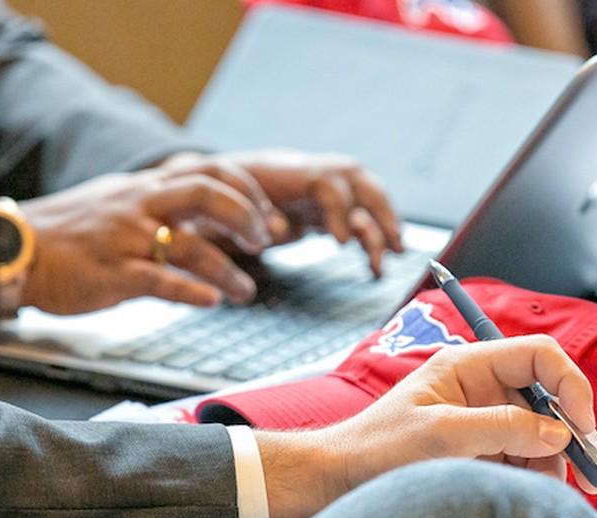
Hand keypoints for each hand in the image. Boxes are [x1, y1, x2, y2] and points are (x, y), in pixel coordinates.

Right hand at [19, 168, 273, 313]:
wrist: (13, 249)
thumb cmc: (69, 234)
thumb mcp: (118, 204)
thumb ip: (160, 207)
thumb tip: (206, 217)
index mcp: (144, 187)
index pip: (208, 171)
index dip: (247, 191)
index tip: (268, 216)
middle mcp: (139, 205)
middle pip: (207, 193)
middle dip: (247, 217)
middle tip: (266, 242)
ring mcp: (126, 238)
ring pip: (191, 245)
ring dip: (227, 271)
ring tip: (245, 293)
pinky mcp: (112, 274)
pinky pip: (160, 281)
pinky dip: (191, 292)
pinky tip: (211, 303)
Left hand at [161, 150, 402, 276]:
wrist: (199, 189)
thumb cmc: (204, 201)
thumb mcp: (216, 208)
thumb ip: (243, 216)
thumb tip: (275, 229)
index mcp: (284, 172)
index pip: (326, 181)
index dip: (338, 208)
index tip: (340, 241)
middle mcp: (306, 175)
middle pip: (358, 181)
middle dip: (381, 211)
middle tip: (394, 244)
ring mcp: (315, 191)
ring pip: (363, 198)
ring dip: (383, 223)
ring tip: (397, 254)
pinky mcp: (317, 211)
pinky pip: (353, 220)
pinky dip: (369, 240)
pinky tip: (377, 266)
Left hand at [257, 335, 596, 517]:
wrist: (339, 482)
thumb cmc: (376, 449)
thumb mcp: (440, 436)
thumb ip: (502, 429)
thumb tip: (558, 433)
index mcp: (469, 366)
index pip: (540, 357)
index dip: (570, 387)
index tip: (583, 429)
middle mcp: (481, 388)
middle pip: (547, 399)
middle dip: (568, 433)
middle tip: (590, 475)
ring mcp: (481, 420)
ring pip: (539, 434)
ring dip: (550, 462)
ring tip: (545, 494)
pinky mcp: (479, 451)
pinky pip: (521, 458)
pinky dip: (532, 476)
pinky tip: (527, 496)